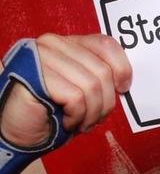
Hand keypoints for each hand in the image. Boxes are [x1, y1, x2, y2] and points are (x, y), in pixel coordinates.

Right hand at [0, 34, 131, 146]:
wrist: (20, 130)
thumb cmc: (54, 111)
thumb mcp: (83, 89)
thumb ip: (100, 76)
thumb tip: (126, 81)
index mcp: (67, 43)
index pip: (106, 44)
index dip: (122, 69)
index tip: (122, 89)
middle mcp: (52, 44)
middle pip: (102, 71)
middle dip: (106, 103)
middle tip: (95, 118)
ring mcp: (40, 57)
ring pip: (92, 86)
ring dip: (92, 113)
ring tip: (81, 122)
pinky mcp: (34, 75)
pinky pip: (76, 98)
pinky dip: (77, 116)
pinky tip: (67, 121)